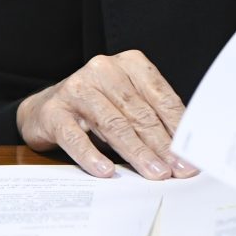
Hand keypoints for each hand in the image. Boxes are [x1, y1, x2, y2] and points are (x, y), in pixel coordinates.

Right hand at [17, 50, 198, 180]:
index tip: (190, 153)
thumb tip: (183, 149)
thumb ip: (152, 116)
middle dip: (162, 144)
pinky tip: (106, 171)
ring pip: (113, 124)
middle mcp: (103, 70)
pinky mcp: (54, 112)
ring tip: (154, 173)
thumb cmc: (97, 106)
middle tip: (178, 169)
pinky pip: (76, 137)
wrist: (44, 108)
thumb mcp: (127, 102)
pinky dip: (92, 156)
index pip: (160, 96)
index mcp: (129, 63)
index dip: (177, 127)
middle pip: (139, 112)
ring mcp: (77, 89)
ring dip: (136, 152)